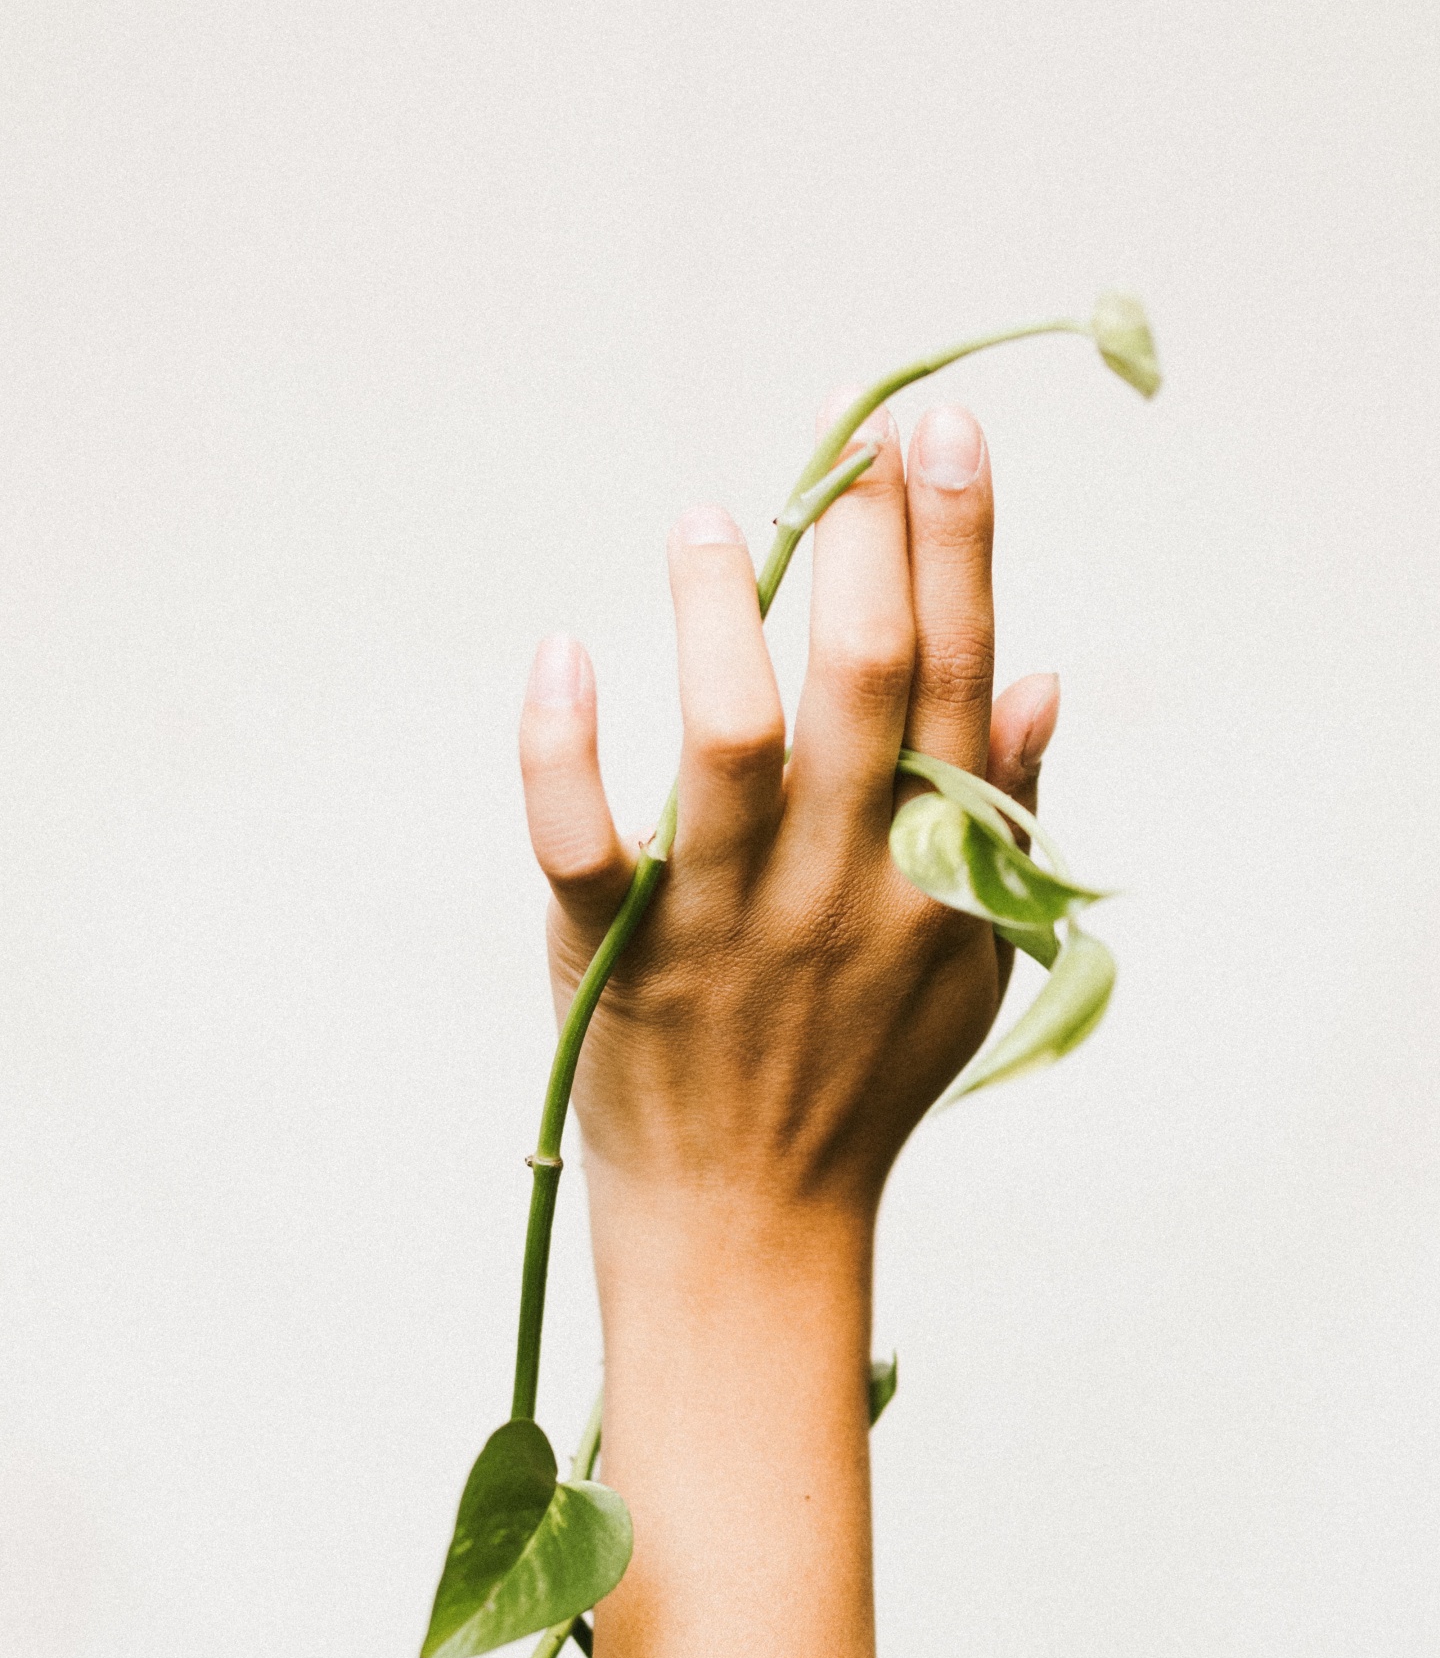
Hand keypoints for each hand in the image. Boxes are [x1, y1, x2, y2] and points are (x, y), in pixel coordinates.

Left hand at [518, 396, 1058, 1233]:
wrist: (751, 1227)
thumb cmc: (860, 1083)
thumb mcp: (964, 967)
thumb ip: (1002, 824)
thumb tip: (1042, 682)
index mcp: (931, 873)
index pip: (957, 678)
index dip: (956, 544)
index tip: (940, 431)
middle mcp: (838, 884)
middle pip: (862, 680)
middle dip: (863, 541)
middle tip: (848, 444)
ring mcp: (725, 920)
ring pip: (730, 738)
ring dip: (716, 611)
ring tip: (700, 519)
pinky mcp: (621, 956)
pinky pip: (579, 842)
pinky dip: (561, 750)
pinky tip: (561, 655)